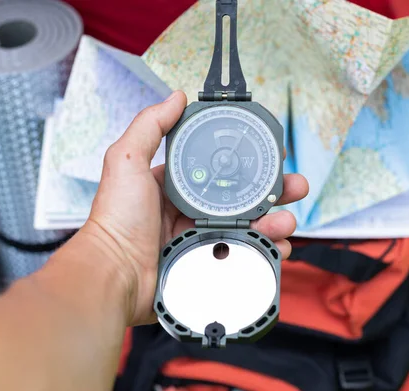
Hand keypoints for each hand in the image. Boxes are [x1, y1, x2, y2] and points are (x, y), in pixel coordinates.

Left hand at [80, 91, 308, 325]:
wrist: (114, 274)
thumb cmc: (116, 220)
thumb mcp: (126, 161)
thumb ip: (149, 126)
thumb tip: (176, 97)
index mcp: (176, 185)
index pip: (220, 167)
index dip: (247, 160)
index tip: (271, 152)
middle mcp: (191, 210)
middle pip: (242, 196)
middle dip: (273, 191)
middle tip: (294, 187)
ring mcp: (201, 237)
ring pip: (249, 226)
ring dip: (274, 221)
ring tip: (287, 221)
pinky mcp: (207, 262)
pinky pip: (243, 254)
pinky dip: (264, 251)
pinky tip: (277, 247)